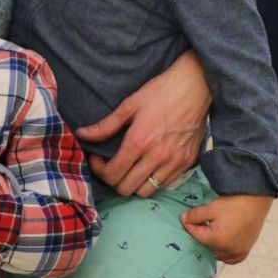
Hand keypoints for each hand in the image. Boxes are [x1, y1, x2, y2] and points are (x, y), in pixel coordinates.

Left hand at [76, 50, 208, 197]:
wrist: (196, 86)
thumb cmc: (161, 91)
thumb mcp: (129, 105)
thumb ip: (105, 125)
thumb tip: (82, 134)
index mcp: (139, 141)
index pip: (113, 174)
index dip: (99, 170)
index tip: (98, 159)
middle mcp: (157, 156)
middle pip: (126, 188)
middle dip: (113, 179)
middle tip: (111, 165)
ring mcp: (174, 162)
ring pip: (146, 191)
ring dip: (133, 183)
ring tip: (129, 168)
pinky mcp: (188, 163)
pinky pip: (165, 185)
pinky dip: (153, 181)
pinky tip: (147, 166)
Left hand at [181, 194, 272, 264]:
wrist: (256, 199)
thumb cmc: (235, 203)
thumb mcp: (211, 207)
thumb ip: (195, 216)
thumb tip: (184, 219)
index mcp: (218, 240)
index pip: (196, 235)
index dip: (189, 225)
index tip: (186, 217)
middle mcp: (229, 249)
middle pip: (207, 245)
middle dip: (200, 235)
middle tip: (197, 224)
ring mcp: (239, 250)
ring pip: (219, 254)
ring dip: (212, 246)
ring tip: (209, 233)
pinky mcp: (247, 248)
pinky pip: (234, 258)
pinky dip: (226, 255)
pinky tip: (221, 246)